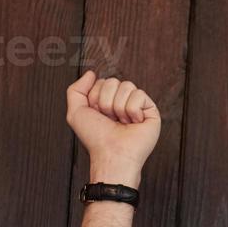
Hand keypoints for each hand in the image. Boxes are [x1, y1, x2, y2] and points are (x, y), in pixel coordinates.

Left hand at [65, 70, 160, 186]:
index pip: (102, 82)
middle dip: (106, 102)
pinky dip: (132, 110)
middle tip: (110, 119)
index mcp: (106, 101)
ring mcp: (138, 106)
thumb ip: (76, 89)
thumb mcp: (76, 112)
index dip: (95, 97)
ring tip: (122, 123)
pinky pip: (139, 95)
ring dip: (119, 107)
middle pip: (113, 81)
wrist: (112, 154)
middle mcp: (122, 102)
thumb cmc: (96, 138)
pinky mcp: (151, 111)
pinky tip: (133, 123)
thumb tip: (91, 73)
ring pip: (127, 86)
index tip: (97, 115)